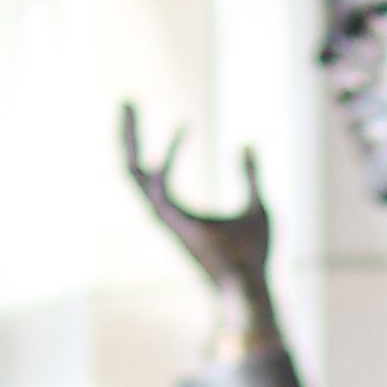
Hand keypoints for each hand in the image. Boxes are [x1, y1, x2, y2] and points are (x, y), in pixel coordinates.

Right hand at [117, 106, 275, 333]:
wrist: (255, 285)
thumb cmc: (257, 254)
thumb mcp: (258, 203)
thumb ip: (251, 173)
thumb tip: (247, 143)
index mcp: (180, 212)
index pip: (156, 173)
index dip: (168, 146)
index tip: (187, 122)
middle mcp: (167, 215)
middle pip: (133, 170)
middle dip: (127, 135)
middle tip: (128, 101)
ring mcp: (168, 220)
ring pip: (133, 175)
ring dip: (130, 139)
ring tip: (129, 105)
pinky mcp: (176, 225)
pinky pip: (161, 187)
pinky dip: (167, 159)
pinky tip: (182, 132)